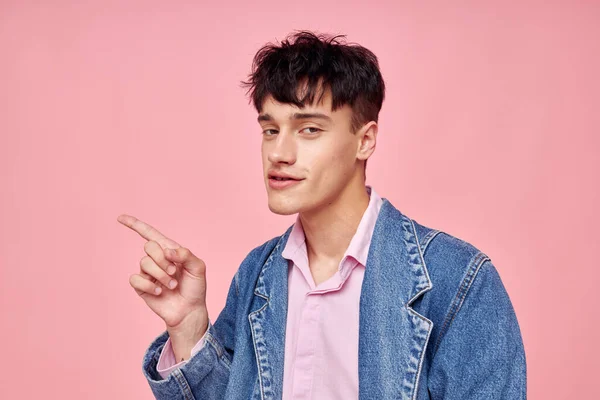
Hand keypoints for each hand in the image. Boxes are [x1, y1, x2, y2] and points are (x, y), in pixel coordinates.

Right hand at [118, 214, 207, 336]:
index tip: (120, 218)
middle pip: (149, 246)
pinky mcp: (141, 286)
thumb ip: (186, 254)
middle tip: (174, 272)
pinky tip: (159, 292)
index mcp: (170, 250)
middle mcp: (157, 259)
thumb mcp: (198, 268)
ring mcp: (148, 273)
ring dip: (160, 275)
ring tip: (172, 285)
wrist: (189, 310)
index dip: (135, 225)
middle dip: (162, 260)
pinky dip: (148, 285)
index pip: (150, 234)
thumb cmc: (195, 288)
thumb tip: (167, 251)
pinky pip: (135, 279)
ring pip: (144, 263)